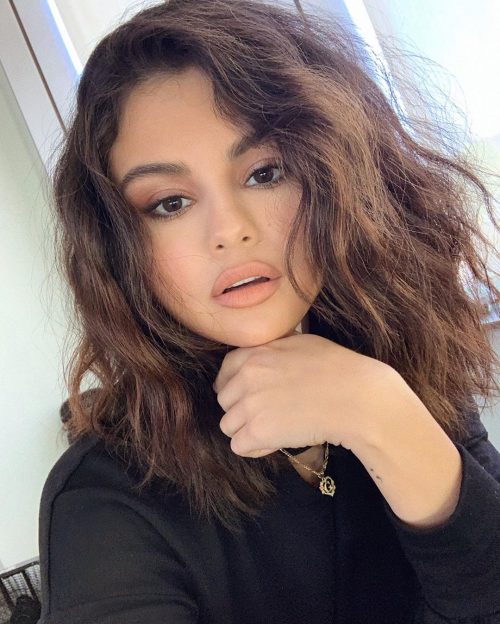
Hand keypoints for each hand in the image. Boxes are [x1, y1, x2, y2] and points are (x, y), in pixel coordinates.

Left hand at [213, 333, 396, 457]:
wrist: (356, 398)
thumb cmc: (338, 369)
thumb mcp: (301, 343)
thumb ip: (274, 349)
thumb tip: (266, 353)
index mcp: (255, 354)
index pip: (225, 372)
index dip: (233, 386)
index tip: (245, 395)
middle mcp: (247, 378)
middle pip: (224, 400)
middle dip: (241, 409)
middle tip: (267, 414)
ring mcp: (250, 405)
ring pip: (228, 425)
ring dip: (246, 430)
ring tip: (272, 430)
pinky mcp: (259, 432)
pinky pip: (239, 446)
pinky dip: (254, 448)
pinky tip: (273, 444)